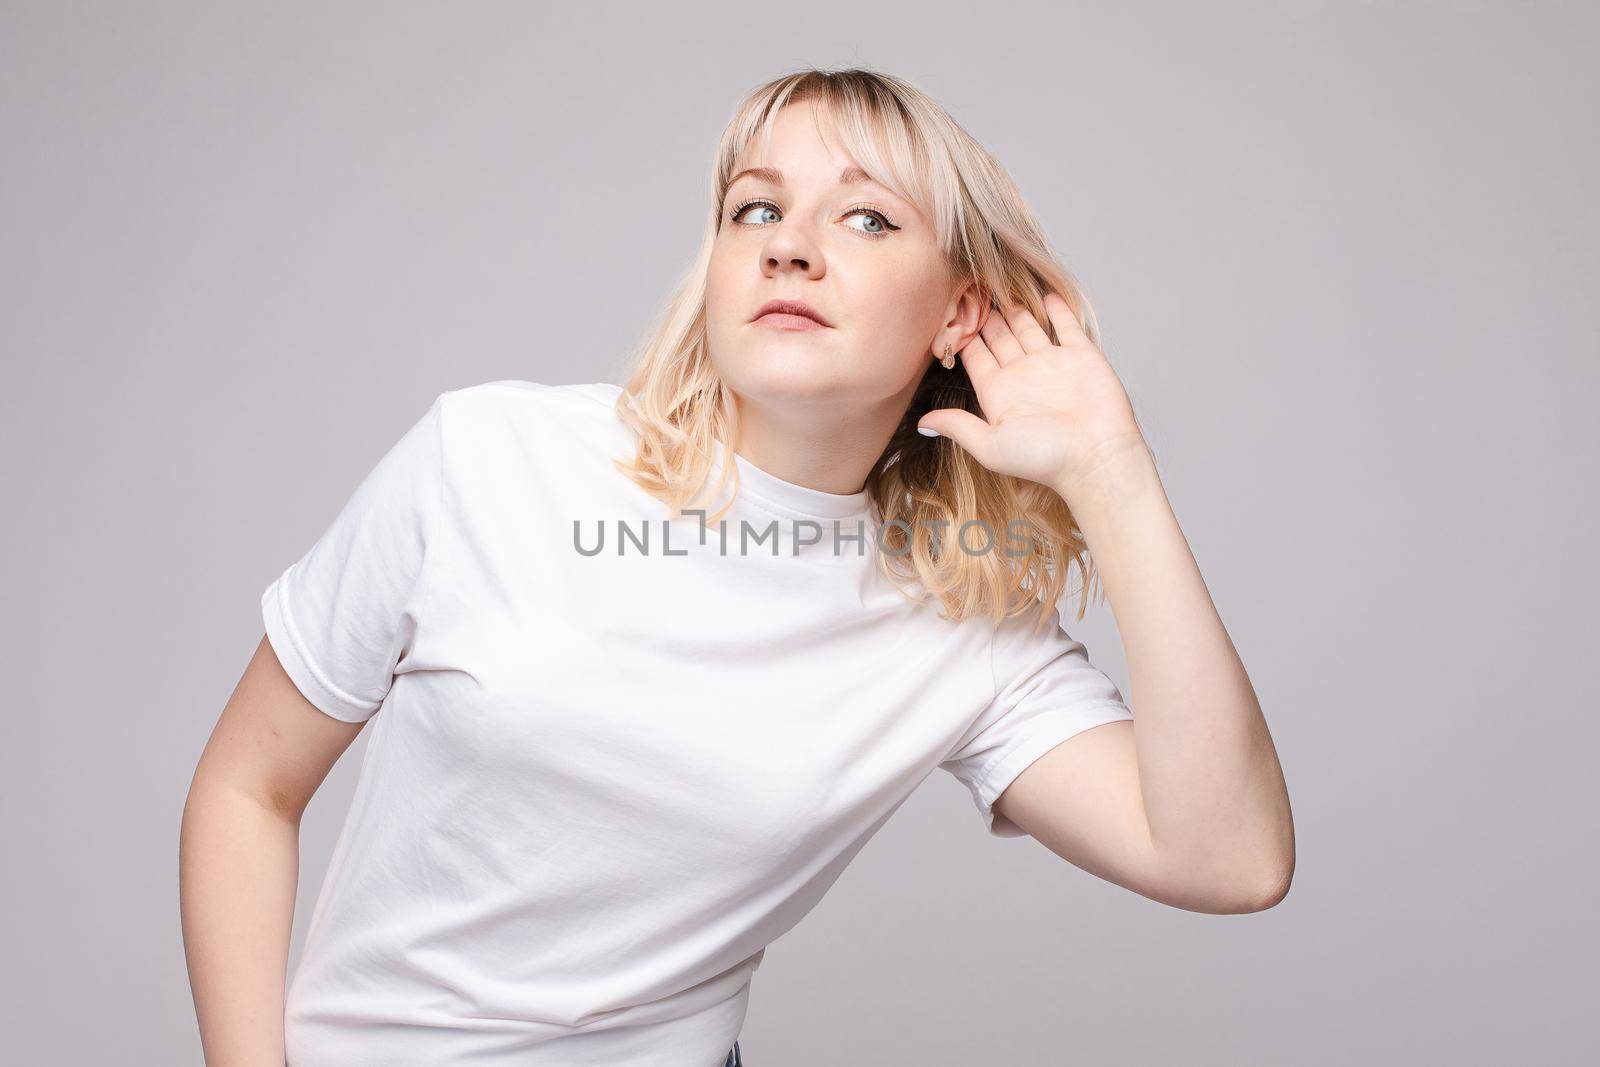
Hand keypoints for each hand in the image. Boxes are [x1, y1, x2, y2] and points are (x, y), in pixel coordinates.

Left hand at [916, 291, 1144, 497]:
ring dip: (1015, 307)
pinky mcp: (1082, 356)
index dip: (961, 334)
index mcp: (998, 392)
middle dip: (984, 314)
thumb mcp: (990, 445)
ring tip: (999, 282)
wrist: (1096, 456)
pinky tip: (1044, 293)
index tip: (947, 308)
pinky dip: (1056, 309)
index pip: (974, 355)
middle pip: (998, 336)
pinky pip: (1065, 326)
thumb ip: (957, 427)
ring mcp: (1052, 363)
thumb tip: (921, 423)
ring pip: (1028, 327)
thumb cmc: (1044, 458)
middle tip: (970, 285)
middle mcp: (1023, 375)